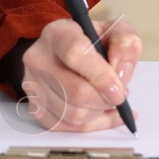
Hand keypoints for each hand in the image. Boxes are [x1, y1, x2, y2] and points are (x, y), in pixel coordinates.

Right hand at [19, 17, 141, 131]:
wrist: (64, 53)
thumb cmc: (91, 42)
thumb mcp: (115, 31)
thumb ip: (125, 44)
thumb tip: (120, 73)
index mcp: (58, 33)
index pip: (76, 54)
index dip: (101, 77)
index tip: (119, 90)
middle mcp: (38, 58)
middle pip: (75, 92)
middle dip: (105, 100)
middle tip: (118, 95)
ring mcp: (33, 85)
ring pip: (73, 114)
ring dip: (99, 113)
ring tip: (107, 99)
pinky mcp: (35, 107)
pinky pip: (68, 127)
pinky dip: (92, 124)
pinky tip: (101, 112)